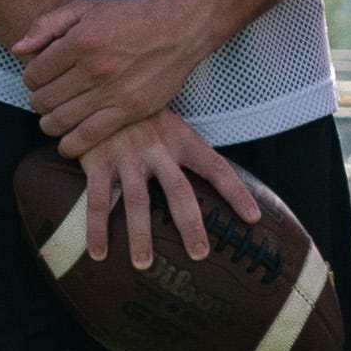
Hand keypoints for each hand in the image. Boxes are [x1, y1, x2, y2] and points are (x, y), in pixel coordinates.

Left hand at [16, 0, 223, 161]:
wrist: (179, 27)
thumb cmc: (131, 16)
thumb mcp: (85, 8)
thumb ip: (47, 25)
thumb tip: (17, 50)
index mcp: (79, 41)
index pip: (33, 73)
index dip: (29, 78)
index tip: (38, 79)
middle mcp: (94, 69)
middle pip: (43, 99)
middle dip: (37, 101)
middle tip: (45, 98)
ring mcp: (113, 92)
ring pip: (60, 120)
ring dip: (49, 122)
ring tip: (53, 118)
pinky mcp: (131, 110)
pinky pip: (90, 136)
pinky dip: (70, 145)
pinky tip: (66, 143)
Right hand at [79, 105, 265, 272]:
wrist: (96, 86)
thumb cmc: (138, 109)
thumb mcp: (168, 119)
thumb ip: (183, 146)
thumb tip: (207, 177)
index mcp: (181, 138)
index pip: (216, 167)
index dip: (236, 193)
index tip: (253, 219)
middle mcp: (157, 148)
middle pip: (179, 192)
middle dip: (190, 225)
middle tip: (200, 254)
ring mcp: (126, 155)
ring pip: (137, 202)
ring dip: (140, 236)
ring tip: (144, 264)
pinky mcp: (97, 161)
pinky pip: (98, 200)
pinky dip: (97, 229)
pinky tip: (99, 254)